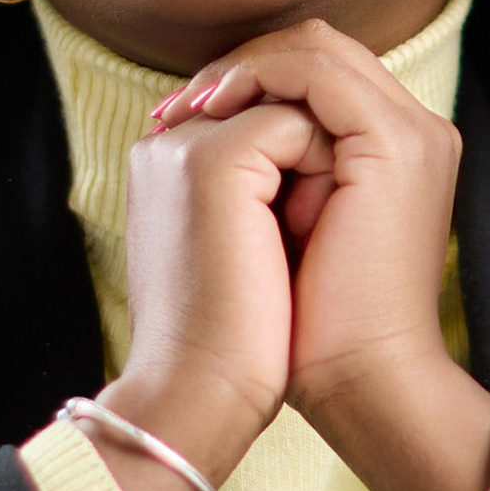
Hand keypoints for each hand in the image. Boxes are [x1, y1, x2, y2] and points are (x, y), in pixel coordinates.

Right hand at [97, 87, 332, 490]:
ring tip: (301, 236)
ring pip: (292, 102)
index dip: (307, 155)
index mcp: (168, 163)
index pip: (260, 106)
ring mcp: (185, 144)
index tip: (302, 233)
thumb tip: (318, 151)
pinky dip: (321, 174)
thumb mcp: (248, 245)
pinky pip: (297, 122)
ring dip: (321, 161)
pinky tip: (300, 234)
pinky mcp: (213, 158)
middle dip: (317, 146)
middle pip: (278, 92)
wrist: (205, 397)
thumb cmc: (236, 343)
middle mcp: (168, 143)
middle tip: (311, 230)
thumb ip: (264, 186)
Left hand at [148, 23, 489, 490]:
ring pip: (315, 48)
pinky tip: (214, 111)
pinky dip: (258, 80)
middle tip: (180, 104)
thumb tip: (204, 129)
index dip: (247, 80)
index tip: (180, 115)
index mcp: (392, 152)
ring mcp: (409, 133)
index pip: (316, 75)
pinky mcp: (393, 143)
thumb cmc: (309, 326)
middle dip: (241, 66)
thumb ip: (270, 172)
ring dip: (243, 69)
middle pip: (317, 48)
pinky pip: (315, 74)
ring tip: (191, 108)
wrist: (357, 379)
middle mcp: (411, 132)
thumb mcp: (283, 231)